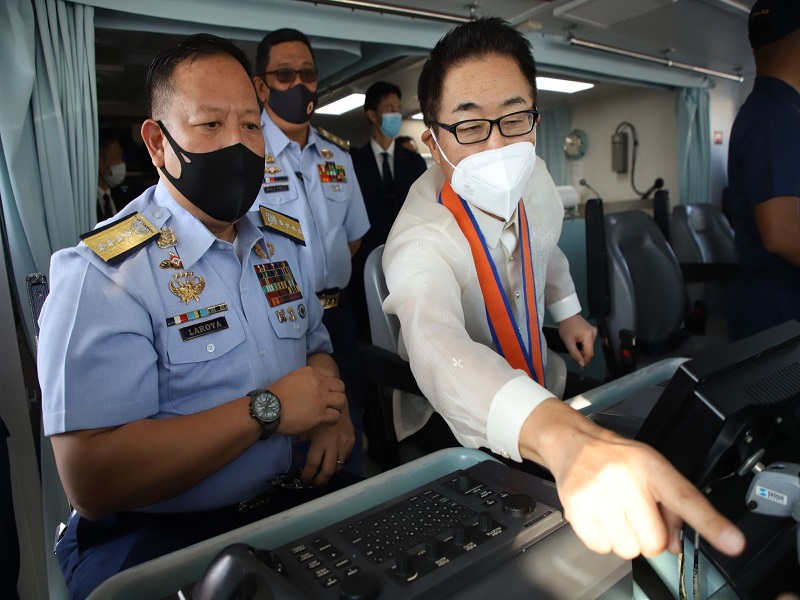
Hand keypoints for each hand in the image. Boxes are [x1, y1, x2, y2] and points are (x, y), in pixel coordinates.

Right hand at [268, 366, 345, 435]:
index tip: (327, 392)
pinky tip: (327, 422)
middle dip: (338, 395)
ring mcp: (321, 399)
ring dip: (338, 407)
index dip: (331, 385)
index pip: (331, 375)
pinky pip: (336, 415)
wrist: (268, 409)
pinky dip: (333, 420)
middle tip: (331, 403)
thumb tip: (312, 386)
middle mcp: (319, 383)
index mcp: (311, 372)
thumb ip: (306, 380)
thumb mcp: (292, 378)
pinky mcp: (320, 414)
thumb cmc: (276, 395)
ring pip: (342, 401)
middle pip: (340, 387)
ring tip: (331, 412)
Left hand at [300, 408, 354, 485]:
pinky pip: (345, 457)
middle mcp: (333, 445)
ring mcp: (344, 444)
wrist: (338, 402)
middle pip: (328, 471)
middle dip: (320, 481)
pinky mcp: (352, 442)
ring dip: (330, 472)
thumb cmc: (318, 413)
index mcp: (320, 441)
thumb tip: (300, 458)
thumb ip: (303, 442)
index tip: (304, 480)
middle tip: (315, 483)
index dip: (308, 475)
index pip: (313, 464)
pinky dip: (338, 461)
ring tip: (324, 473)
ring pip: (338, 467)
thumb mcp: (307, 427)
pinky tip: (333, 459)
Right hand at [521, 400, 745, 559]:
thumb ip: (671, 507)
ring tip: (614, 513)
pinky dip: (602, 539)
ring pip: (628, 550)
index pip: (686, 498)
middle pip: (655, 541)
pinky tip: (599, 516)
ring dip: (625, 539)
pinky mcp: (577, 507)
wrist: (571, 442)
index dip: (712, 524)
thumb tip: (677, 544)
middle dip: (648, 537)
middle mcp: (625, 477)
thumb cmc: (615, 458)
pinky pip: (602, 548)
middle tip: (635, 514)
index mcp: (651, 466)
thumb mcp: (650, 469)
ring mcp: (599, 493)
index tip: (734, 542)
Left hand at [558, 314, 596, 367]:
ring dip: (582, 351)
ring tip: (573, 350)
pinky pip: (589, 342)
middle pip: (590, 351)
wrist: (567, 315)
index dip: (585, 361)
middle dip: (582, 356)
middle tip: (572, 357)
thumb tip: (582, 364)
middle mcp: (594, 334)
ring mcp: (594, 332)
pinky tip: (576, 345)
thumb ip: (575, 354)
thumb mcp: (568, 342)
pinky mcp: (592, 331)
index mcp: (589, 337)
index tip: (580, 367)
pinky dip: (583, 346)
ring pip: (589, 347)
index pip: (589, 353)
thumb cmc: (566, 327)